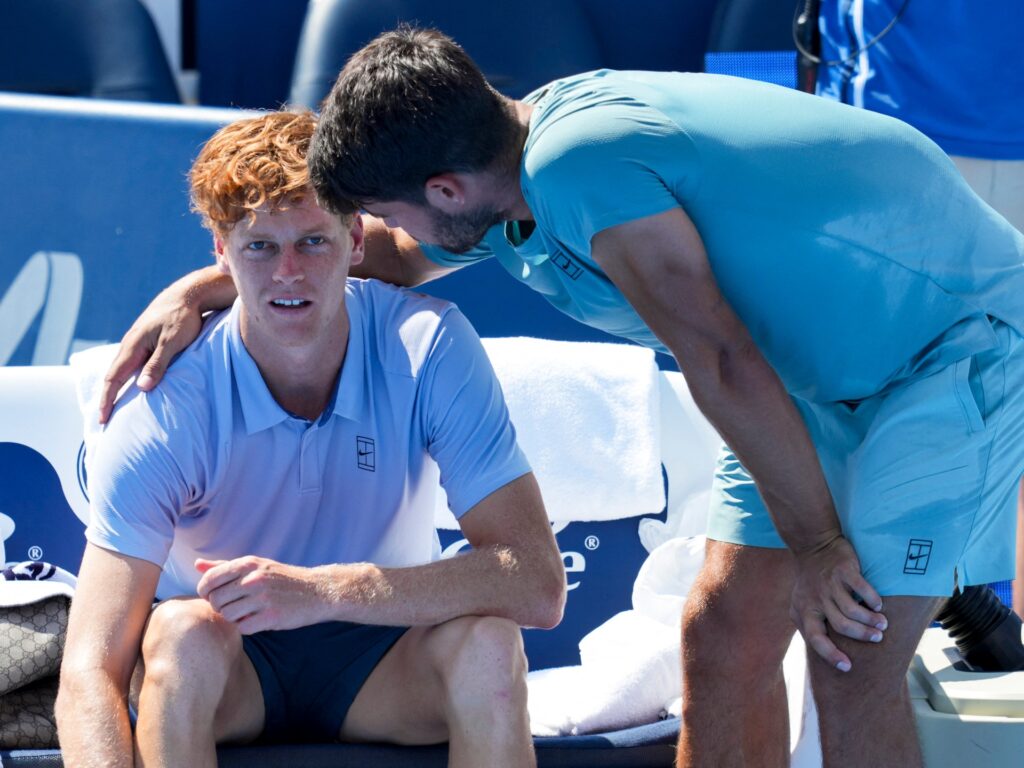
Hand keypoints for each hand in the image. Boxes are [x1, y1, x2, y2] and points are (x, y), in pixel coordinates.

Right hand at [99, 287, 204, 423]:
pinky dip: (127, 377)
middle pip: (114, 375)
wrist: (188, 294)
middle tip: (104, 420)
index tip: (103, 419)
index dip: (107, 400)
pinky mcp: (147, 340)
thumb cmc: (182, 318)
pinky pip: (132, 363)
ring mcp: (137, 342)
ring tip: (114, 406)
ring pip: (122, 369)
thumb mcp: (173, 342)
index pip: (114, 378)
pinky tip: (132, 385)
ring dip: (116, 388)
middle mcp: (130, 344)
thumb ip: (158, 364)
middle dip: (108, 398)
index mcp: (133, 346)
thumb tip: (141, 387)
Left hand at [195, 556, 330, 633]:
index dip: (205, 591)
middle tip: (232, 607)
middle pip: (215, 600)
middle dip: (219, 607)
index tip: (214, 596)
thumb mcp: (256, 566)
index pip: (210, 579)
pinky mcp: (272, 616)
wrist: (316, 591)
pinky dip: (246, 627)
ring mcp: (263, 598)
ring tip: (245, 613)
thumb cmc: (282, 579)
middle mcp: (254, 579)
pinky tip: (256, 620)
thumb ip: (225, 566)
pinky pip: (243, 628)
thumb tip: (197, 565)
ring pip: (227, 615)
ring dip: (233, 618)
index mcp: (248, 564)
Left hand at [790, 535, 886, 671]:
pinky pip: (862, 588)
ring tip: (882, 624)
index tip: (847, 667)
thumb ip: (811, 623)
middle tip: (877, 638)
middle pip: (841, 625)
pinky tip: (879, 605)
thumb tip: (826, 652)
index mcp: (803, 611)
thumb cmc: (811, 581)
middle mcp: (815, 599)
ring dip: (871, 620)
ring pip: (853, 610)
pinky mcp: (843, 570)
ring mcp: (829, 584)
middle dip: (862, 635)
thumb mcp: (802, 603)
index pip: (814, 639)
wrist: (813, 545)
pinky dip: (872, 600)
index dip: (830, 655)